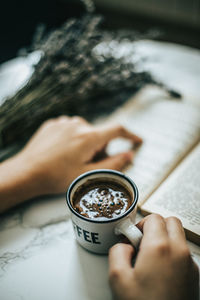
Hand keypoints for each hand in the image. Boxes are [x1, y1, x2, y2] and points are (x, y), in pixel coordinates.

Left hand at [0, 116, 141, 211]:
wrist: (27, 172)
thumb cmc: (57, 176)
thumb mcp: (88, 175)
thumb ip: (113, 164)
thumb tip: (130, 155)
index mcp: (89, 137)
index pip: (117, 130)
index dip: (130, 135)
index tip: (137, 141)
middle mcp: (78, 124)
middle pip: (99, 135)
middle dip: (99, 149)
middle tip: (86, 165)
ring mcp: (64, 122)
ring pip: (85, 132)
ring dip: (85, 144)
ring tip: (70, 160)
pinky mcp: (53, 123)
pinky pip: (71, 129)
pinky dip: (72, 139)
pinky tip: (61, 152)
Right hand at [109, 214, 198, 299]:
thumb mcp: (118, 278)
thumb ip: (117, 251)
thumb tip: (124, 246)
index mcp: (159, 247)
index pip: (153, 217)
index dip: (140, 224)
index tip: (133, 237)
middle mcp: (178, 251)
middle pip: (171, 221)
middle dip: (156, 226)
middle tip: (143, 241)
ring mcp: (189, 263)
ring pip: (179, 236)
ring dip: (165, 238)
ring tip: (151, 258)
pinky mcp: (194, 275)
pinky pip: (183, 253)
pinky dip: (173, 252)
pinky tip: (161, 271)